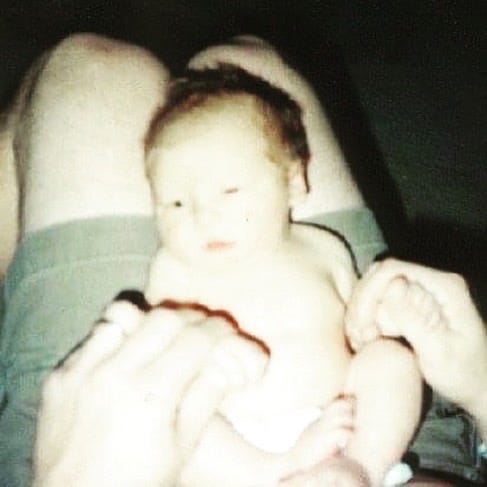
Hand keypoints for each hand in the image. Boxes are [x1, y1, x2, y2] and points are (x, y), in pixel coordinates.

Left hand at [33, 298, 266, 486]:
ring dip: (151, 324)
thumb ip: (205, 396)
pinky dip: (119, 339)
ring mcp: (81, 371)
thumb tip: (225, 361)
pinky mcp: (60, 376)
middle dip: (190, 317)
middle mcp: (113, 373)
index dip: (217, 329)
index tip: (227, 328)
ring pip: (125, 318)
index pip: (194, 340)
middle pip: (162, 319)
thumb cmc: (138, 480)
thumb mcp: (183, 447)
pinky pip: (95, 340)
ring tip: (164, 337)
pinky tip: (127, 355)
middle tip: (201, 327)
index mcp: (150, 394)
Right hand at [345, 258, 486, 412]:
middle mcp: (431, 282)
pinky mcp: (412, 302)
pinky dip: (366, 318)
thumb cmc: (464, 375)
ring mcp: (420, 290)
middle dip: (363, 304)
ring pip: (375, 287)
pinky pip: (379, 300)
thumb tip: (392, 284)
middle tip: (359, 337)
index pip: (392, 270)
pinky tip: (365, 340)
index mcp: (444, 287)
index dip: (369, 293)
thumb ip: (414, 318)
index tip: (361, 325)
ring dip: (362, 313)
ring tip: (361, 342)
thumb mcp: (439, 352)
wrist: (479, 388)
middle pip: (379, 275)